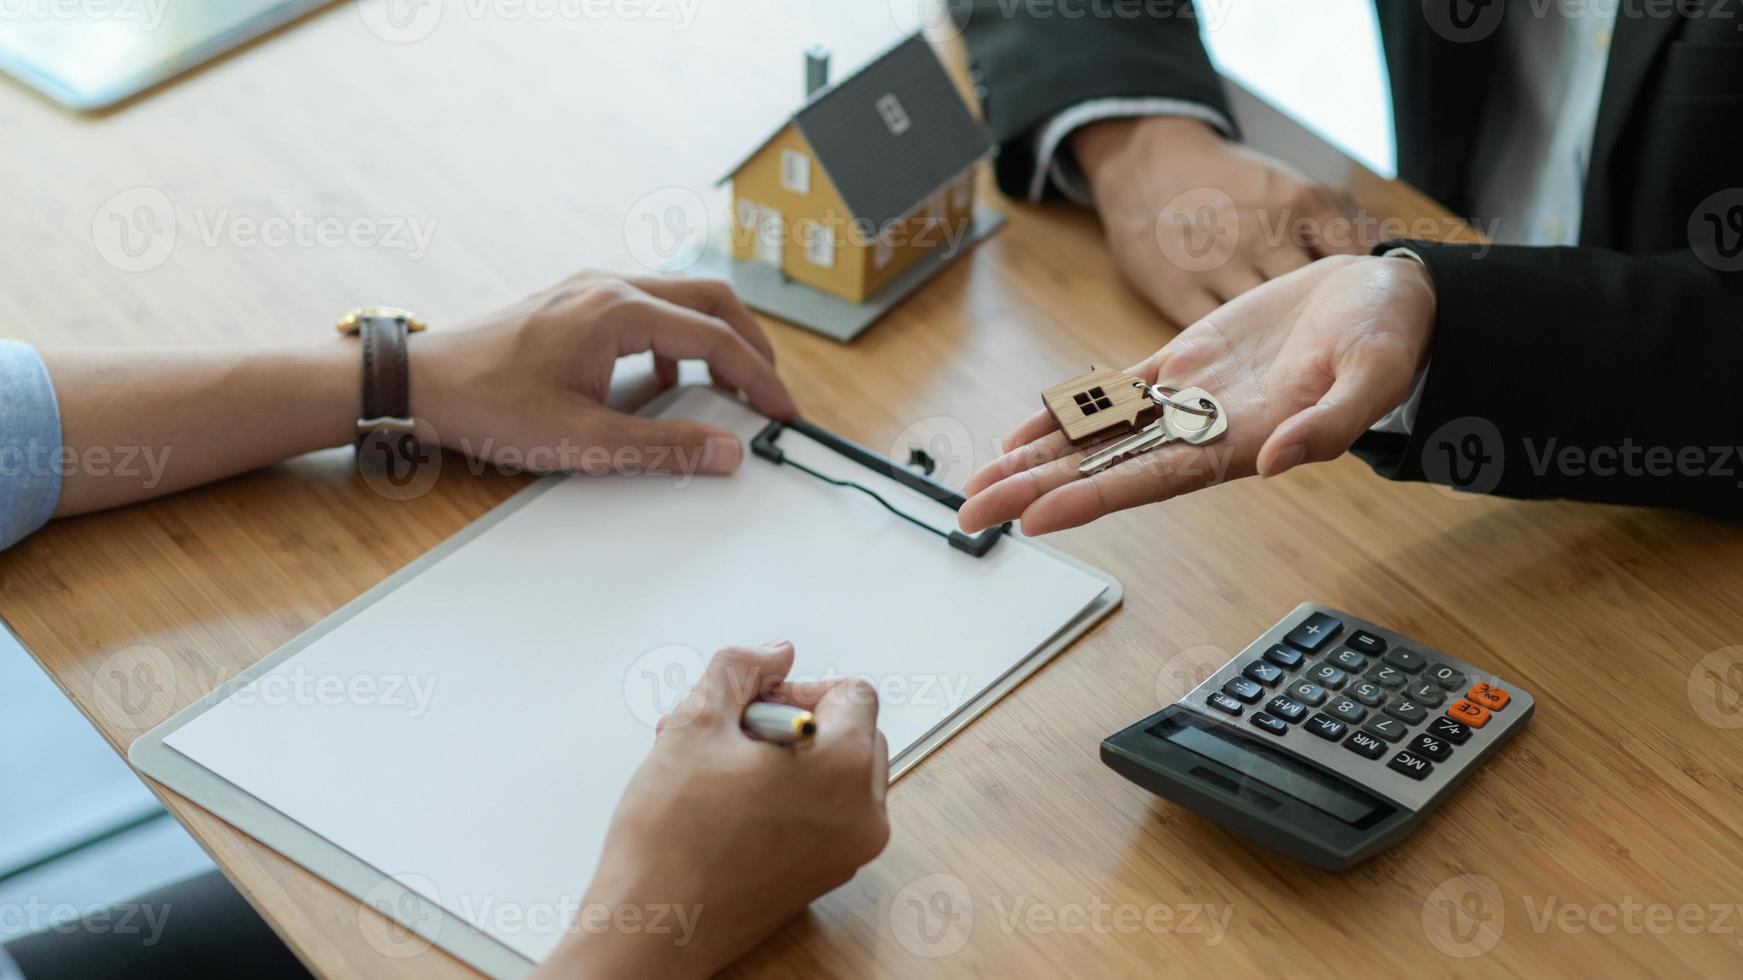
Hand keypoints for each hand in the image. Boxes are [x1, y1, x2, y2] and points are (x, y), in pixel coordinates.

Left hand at [415, 272, 796, 476]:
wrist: (420, 381)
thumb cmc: (488, 404)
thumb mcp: (582, 441)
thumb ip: (663, 447)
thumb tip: (726, 451)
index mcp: (618, 312)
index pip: (715, 337)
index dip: (759, 376)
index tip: (782, 409)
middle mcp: (609, 286)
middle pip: (711, 299)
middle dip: (750, 344)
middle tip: (770, 389)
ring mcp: (590, 288)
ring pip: (680, 296)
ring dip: (713, 336)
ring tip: (727, 385)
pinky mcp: (575, 301)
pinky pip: (647, 305)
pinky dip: (674, 335)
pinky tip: (662, 376)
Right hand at [534, 643, 889, 979]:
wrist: (654, 927)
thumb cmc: (671, 840)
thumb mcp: (697, 722)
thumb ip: (742, 669)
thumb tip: (775, 654)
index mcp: (845, 767)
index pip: (852, 692)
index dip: (796, 687)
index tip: (753, 704)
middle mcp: (863, 814)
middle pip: (850, 733)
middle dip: (789, 722)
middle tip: (729, 733)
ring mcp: (848, 852)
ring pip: (834, 776)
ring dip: (783, 760)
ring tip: (717, 770)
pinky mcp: (824, 877)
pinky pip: (823, 817)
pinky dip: (787, 800)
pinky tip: (727, 805)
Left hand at [958, 255, 1435, 534]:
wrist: (1388, 296)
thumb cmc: (1389, 337)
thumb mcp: (1375, 375)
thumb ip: (1330, 426)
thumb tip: (1275, 462)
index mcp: (1244, 441)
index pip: (1152, 479)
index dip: (1092, 499)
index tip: (1036, 519)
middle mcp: (1204, 431)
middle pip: (1105, 468)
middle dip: (1036, 491)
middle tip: (970, 515)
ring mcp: (1190, 399)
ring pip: (1098, 438)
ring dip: (1037, 462)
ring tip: (978, 487)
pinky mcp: (1185, 363)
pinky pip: (1114, 396)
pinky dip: (1066, 416)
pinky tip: (1021, 436)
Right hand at [1073, 117, 1373, 325]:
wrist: (1148, 164)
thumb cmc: (1231, 182)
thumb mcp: (1292, 184)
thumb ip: (1343, 219)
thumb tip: (1389, 254)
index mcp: (1300, 202)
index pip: (1355, 259)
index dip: (1367, 288)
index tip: (1371, 307)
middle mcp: (1263, 234)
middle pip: (1314, 300)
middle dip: (1325, 323)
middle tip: (1330, 341)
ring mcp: (1219, 266)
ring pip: (1267, 327)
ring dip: (1280, 344)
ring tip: (1288, 355)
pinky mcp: (1180, 292)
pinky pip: (1218, 336)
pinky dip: (1232, 349)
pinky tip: (1242, 353)